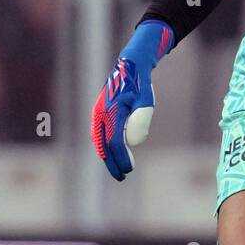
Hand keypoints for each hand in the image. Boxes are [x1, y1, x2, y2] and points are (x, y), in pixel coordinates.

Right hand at [91, 20, 173, 180]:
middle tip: (122, 177)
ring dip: (108, 156)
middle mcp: (100, 114)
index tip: (128, 170)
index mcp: (111, 112)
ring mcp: (97, 113)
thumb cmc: (140, 85)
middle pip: (104, 145)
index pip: (115, 142)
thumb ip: (141, 119)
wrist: (129, 67)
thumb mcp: (146, 101)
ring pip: (99, 141)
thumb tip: (133, 142)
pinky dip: (104, 146)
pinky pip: (99, 135)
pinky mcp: (99, 113)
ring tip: (118, 168)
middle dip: (112, 162)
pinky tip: (112, 154)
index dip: (121, 158)